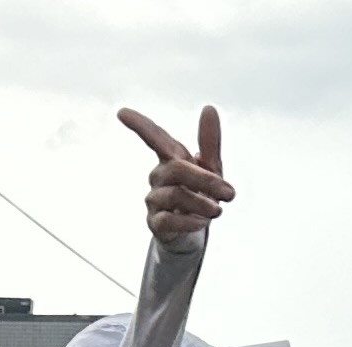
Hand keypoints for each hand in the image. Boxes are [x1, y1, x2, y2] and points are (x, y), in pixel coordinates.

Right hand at [121, 107, 231, 244]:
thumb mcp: (211, 168)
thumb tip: (209, 108)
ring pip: (174, 195)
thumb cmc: (200, 195)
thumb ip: (210, 141)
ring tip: (218, 212)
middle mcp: (158, 176)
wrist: (194, 233)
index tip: (121, 112)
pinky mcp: (155, 223)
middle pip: (176, 169)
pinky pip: (169, 220)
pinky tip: (201, 223)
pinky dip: (189, 221)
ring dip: (202, 204)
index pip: (154, 138)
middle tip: (230, 194)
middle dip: (205, 181)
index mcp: (171, 159)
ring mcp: (154, 200)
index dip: (139, 125)